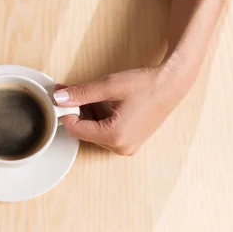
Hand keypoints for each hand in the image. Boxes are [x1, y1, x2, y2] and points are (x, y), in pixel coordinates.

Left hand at [53, 64, 192, 155]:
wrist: (172, 84)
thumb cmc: (146, 85)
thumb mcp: (109, 86)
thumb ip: (81, 94)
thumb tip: (60, 98)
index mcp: (114, 136)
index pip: (76, 129)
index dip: (67, 113)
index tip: (63, 98)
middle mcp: (121, 147)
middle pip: (85, 132)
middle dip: (77, 112)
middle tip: (72, 92)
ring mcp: (127, 147)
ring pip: (95, 132)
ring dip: (88, 115)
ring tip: (91, 94)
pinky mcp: (131, 142)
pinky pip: (107, 133)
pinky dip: (101, 118)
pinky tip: (104, 103)